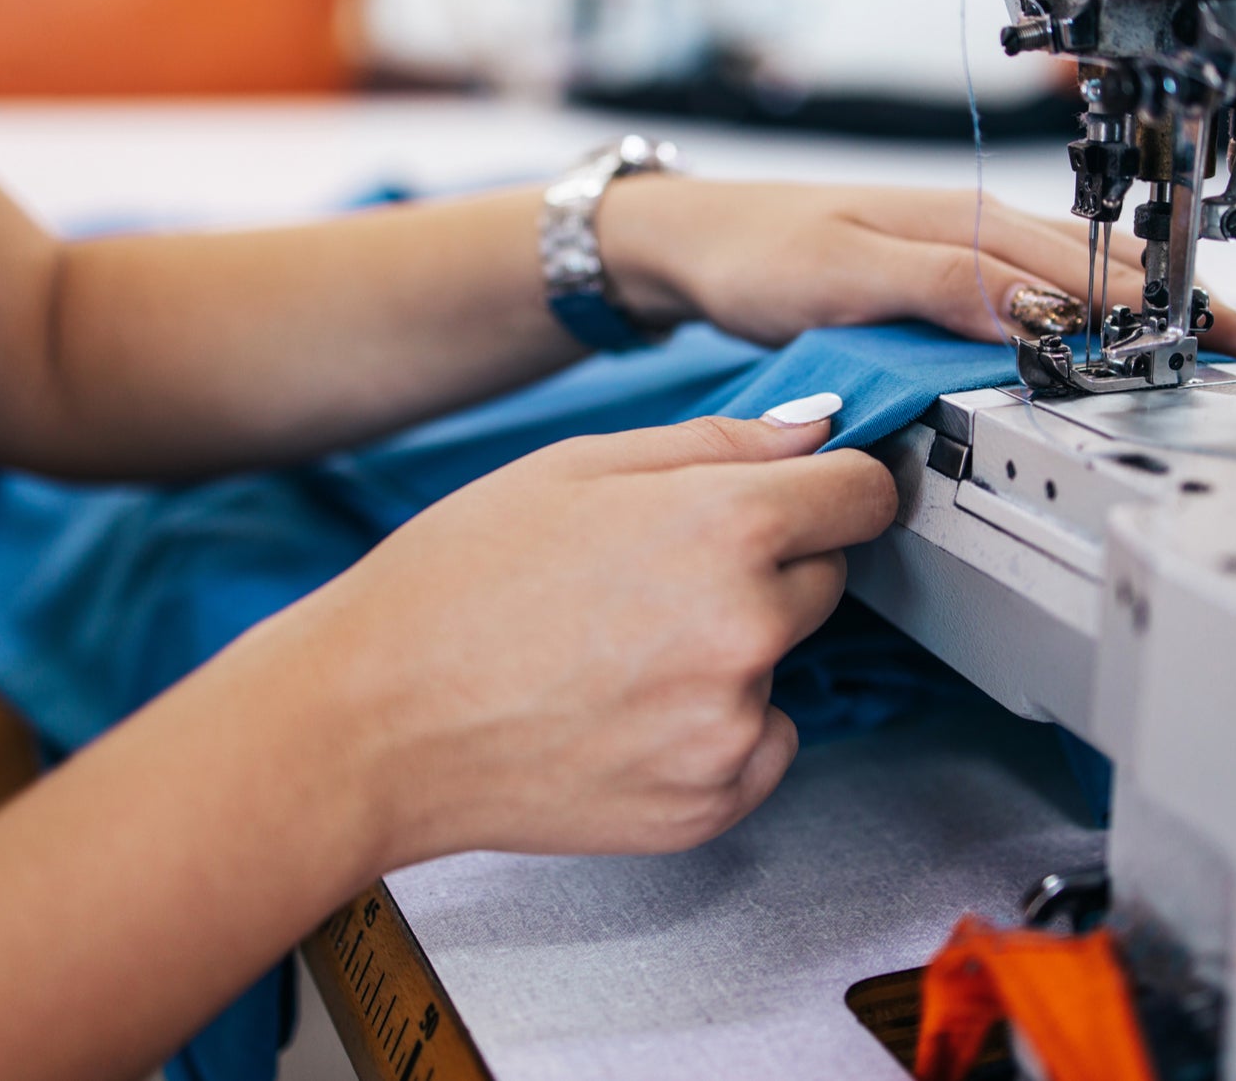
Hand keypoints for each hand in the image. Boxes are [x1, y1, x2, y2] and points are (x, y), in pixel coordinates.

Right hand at [279, 400, 893, 866]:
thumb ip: (714, 442)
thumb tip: (816, 431)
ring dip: (732, 651)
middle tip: (656, 576)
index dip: (835, 485)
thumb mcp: (575, 468)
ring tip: (617, 650)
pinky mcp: (710, 803)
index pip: (863, 494)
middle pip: (825, 578)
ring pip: (782, 664)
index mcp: (722, 525)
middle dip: (766, 566)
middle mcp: (746, 628)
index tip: (811, 496)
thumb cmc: (452, 583)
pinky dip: (713, 728)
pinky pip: (759, 744)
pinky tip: (623, 710)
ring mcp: (731, 726)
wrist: (372, 721)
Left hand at [599, 178, 1235, 377]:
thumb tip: (1040, 310)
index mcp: (967, 225)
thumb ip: (942, 288)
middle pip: (1108, 271)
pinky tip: (1113, 334)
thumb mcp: (842, 276)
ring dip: (1150, 312)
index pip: (1092, 272)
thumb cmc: (756, 253)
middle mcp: (976, 228)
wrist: (695, 243)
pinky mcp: (943, 271)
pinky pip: (1040, 289)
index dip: (1169, 314)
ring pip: (1081, 277)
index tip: (1235, 352)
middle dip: (1189, 314)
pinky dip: (1093, 311)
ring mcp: (963, 247)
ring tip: (1219, 351)